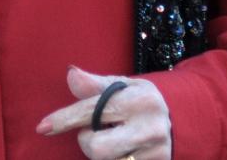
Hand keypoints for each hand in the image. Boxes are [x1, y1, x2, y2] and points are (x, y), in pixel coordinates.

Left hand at [36, 65, 171, 158]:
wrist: (184, 120)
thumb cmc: (141, 100)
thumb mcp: (122, 85)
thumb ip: (95, 84)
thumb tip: (70, 75)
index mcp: (138, 100)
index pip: (92, 111)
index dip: (64, 119)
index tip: (42, 127)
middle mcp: (149, 128)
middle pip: (97, 148)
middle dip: (87, 141)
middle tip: (96, 130)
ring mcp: (155, 153)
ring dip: (102, 153)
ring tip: (115, 138)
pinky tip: (123, 150)